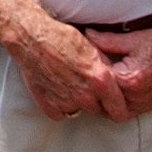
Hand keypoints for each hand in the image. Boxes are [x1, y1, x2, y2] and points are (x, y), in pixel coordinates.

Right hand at [8, 16, 131, 122]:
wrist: (32, 39)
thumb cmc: (61, 38)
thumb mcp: (93, 48)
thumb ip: (106, 69)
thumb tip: (114, 80)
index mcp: (100, 81)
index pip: (119, 110)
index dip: (119, 108)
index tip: (116, 107)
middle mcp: (85, 96)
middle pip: (98, 109)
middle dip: (95, 100)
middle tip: (84, 83)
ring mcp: (66, 103)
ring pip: (79, 110)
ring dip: (77, 101)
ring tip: (68, 81)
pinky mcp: (49, 106)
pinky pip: (61, 113)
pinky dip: (59, 104)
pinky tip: (56, 87)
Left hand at [84, 23, 151, 115]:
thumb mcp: (131, 39)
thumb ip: (105, 40)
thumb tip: (85, 36)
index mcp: (130, 80)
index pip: (99, 82)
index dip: (88, 72)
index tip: (82, 64)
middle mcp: (137, 97)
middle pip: (104, 102)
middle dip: (94, 91)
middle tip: (86, 78)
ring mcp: (144, 104)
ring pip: (114, 111)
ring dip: (105, 101)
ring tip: (98, 85)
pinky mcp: (149, 106)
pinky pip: (127, 111)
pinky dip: (117, 104)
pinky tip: (112, 90)